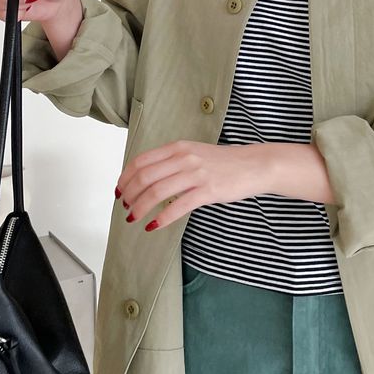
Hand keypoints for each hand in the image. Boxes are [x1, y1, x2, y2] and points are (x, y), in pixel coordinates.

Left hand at [116, 140, 268, 231]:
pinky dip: (161, 218)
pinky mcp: (208, 190)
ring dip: (140, 208)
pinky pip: (178, 207)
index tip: (119, 191)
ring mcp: (196, 174)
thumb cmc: (223, 162)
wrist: (254, 165)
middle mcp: (184, 158)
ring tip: (134, 218)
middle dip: (129, 195)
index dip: (125, 178)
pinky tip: (154, 226)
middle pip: (144, 177)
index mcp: (177, 147)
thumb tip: (146, 179)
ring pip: (157, 192)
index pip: (140, 161)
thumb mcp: (193, 153)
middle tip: (126, 207)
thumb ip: (171, 162)